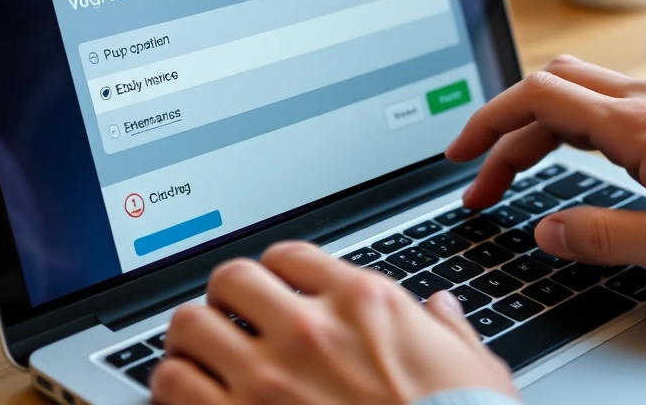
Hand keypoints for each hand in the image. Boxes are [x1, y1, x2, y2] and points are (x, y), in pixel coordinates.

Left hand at [151, 242, 516, 404]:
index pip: (290, 255)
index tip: (273, 288)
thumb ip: (448, 329)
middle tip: (230, 317)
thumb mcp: (474, 369)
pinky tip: (188, 394)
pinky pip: (172, 384)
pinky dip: (172, 386)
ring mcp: (269, 378)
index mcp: (364, 303)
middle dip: (226, 297)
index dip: (275, 271)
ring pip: (189, 325)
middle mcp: (310, 329)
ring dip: (191, 340)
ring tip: (200, 355)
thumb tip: (441, 309)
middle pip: (231, 278)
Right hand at [446, 55, 645, 279]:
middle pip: (545, 87)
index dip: (488, 123)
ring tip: (506, 173)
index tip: (461, 155)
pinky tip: (556, 156)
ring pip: (569, 89)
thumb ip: (602, 238)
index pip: (538, 99)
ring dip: (528, 126)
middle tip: (477, 176)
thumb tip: (545, 231)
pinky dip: (560, 124)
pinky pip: (596, 101)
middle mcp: (645, 100)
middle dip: (499, 128)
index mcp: (638, 126)